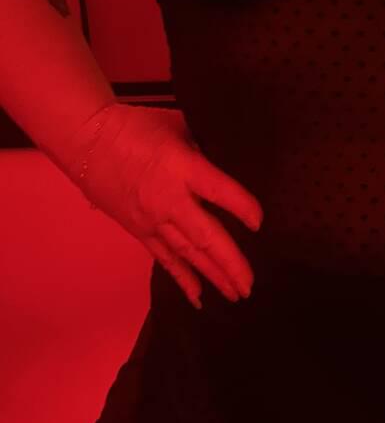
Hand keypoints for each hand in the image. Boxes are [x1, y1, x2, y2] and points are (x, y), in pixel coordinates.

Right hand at [65, 103, 263, 309]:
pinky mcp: (138, 231)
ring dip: (213, 276)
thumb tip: (225, 159)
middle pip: (205, 237)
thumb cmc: (137, 126)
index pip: (220, 192)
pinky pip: (164, 258)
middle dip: (230, 263)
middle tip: (250, 285)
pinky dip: (182, 278)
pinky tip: (198, 296)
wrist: (87, 140)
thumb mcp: (179, 126)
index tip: (260, 223)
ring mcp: (152, 220)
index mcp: (183, 168)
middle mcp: (170, 201)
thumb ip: (204, 147)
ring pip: (187, 254)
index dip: (242, 207)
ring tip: (236, 294)